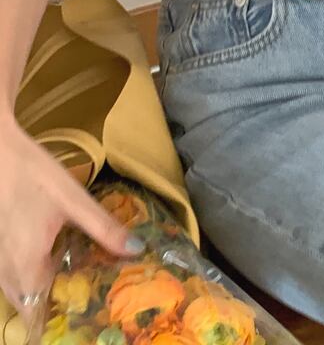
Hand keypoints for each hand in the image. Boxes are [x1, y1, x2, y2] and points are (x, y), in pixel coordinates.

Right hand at [0, 117, 141, 320]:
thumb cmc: (33, 175)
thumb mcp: (74, 200)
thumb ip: (104, 228)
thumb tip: (137, 250)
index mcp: (26, 268)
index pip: (40, 315)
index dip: (63, 321)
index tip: (92, 315)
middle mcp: (7, 273)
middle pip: (34, 305)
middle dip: (61, 305)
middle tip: (97, 293)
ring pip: (24, 291)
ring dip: (49, 290)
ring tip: (86, 277)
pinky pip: (18, 276)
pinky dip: (37, 275)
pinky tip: (61, 256)